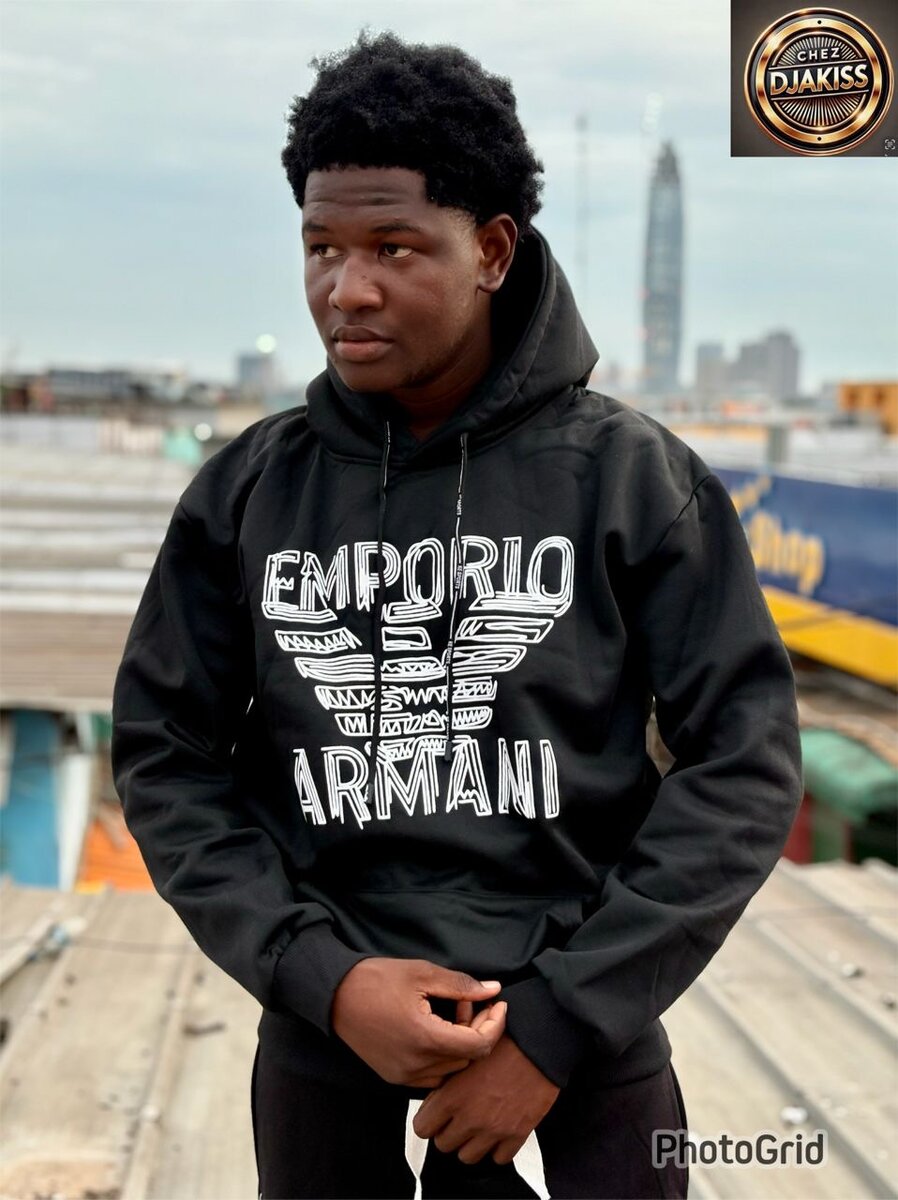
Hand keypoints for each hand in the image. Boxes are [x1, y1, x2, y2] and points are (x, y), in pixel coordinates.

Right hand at [331, 957, 506, 1086]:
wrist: (334, 996)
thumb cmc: (376, 980)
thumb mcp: (422, 973)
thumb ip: (460, 986)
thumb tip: (493, 990)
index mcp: (425, 1039)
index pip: (479, 1046)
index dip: (495, 1024)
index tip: (498, 1003)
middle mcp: (416, 1065)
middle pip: (468, 1059)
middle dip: (477, 1030)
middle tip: (468, 1002)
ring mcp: (404, 1076)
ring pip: (451, 1069)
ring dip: (460, 1044)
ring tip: (449, 1013)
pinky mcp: (394, 1078)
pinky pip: (432, 1075)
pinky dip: (442, 1056)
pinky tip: (434, 1030)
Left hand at [412, 1034, 559, 1165]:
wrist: (538, 1044)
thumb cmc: (504, 1040)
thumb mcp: (464, 1054)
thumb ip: (447, 1080)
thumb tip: (436, 1096)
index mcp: (453, 1096)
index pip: (422, 1128)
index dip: (428, 1119)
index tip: (435, 1113)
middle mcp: (470, 1118)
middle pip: (443, 1145)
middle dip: (448, 1131)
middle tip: (457, 1117)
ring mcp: (493, 1130)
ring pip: (467, 1157)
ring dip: (470, 1143)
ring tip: (478, 1124)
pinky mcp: (516, 1135)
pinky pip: (498, 1158)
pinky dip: (498, 1148)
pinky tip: (499, 1129)